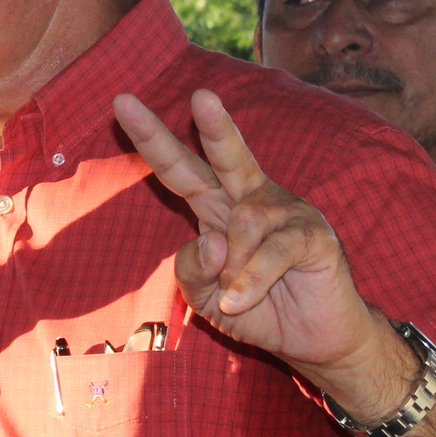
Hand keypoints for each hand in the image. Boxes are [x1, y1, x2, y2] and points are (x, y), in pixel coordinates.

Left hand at [113, 89, 405, 404]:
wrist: (310, 340)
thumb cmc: (253, 309)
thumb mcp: (202, 298)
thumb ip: (192, 269)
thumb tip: (211, 240)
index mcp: (216, 206)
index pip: (179, 169)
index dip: (152, 139)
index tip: (121, 102)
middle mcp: (250, 199)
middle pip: (225, 157)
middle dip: (213, 126)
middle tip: (200, 96)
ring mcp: (286, 213)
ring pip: (245, 220)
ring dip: (232, 268)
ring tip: (236, 297)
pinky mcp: (315, 235)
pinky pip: (273, 251)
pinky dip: (251, 281)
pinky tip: (241, 300)